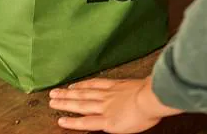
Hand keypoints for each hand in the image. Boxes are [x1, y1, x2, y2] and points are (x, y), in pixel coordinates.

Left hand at [48, 77, 181, 132]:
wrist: (151, 98)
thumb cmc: (154, 93)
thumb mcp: (144, 83)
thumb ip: (138, 86)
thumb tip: (145, 86)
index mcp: (117, 86)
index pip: (95, 84)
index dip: (83, 85)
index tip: (73, 84)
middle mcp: (107, 95)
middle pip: (83, 93)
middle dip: (68, 93)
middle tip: (54, 92)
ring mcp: (104, 108)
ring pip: (80, 105)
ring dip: (65, 103)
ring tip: (52, 102)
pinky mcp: (105, 121)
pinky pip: (85, 122)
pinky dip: (72, 122)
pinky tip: (62, 121)